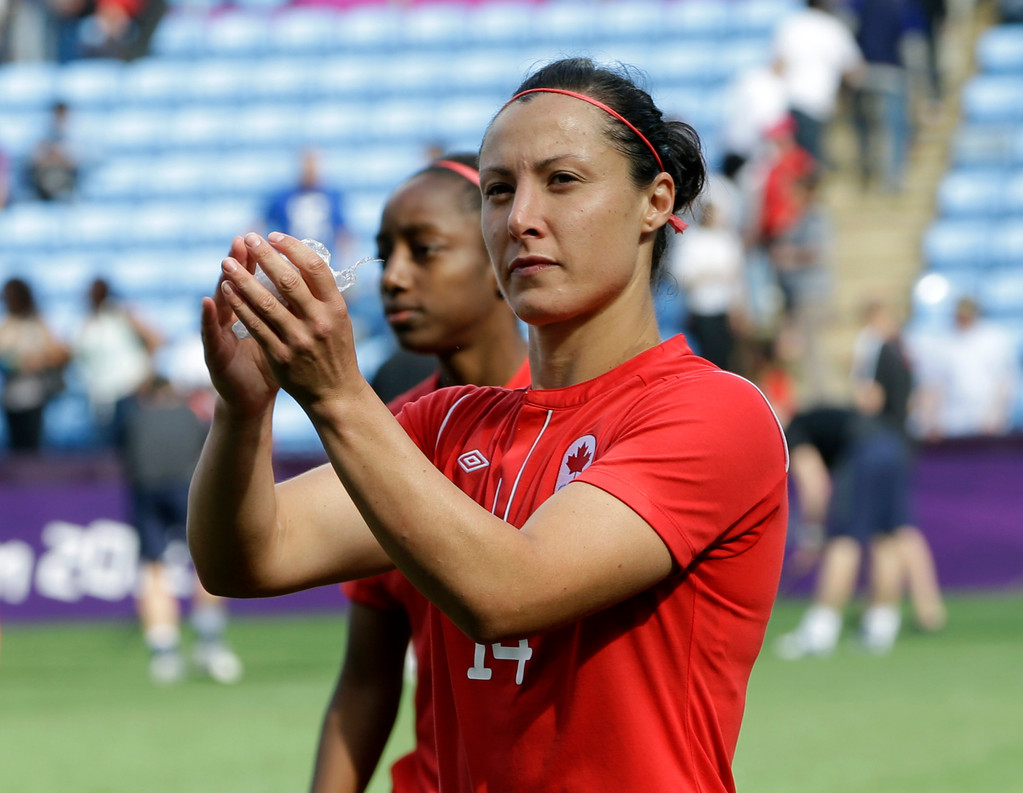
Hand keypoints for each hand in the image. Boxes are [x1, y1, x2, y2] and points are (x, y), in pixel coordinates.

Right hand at [199, 235, 279, 417]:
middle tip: (245, 238)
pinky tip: (207, 301)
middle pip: (237, 284)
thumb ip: (288, 310)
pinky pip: (209, 333)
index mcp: (254, 312)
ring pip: (220, 302)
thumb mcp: (282, 334)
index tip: (271, 237)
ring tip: (226, 260)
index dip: (262, 260)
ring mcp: (221, 334)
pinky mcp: (213, 353)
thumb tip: (312, 284)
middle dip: (243, 261)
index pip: (258, 280)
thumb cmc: (271, 363)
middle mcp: (233, 318)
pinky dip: (207, 317)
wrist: (251, 399)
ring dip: (223, 280)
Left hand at [216, 232, 362, 414]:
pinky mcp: (280, 355)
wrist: (336, 393)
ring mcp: (298, 339)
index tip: (274, 236)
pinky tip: (228, 290)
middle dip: (265, 256)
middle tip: (249, 237)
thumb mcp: (339, 319)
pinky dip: (240, 305)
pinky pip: (255, 325)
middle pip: (289, 280)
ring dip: (243, 279)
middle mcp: (318, 321)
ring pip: (266, 302)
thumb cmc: (336, 351)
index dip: (293, 247)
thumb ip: (322, 294)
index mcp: (336, 308)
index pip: (315, 268)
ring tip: (227, 262)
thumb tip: (300, 259)